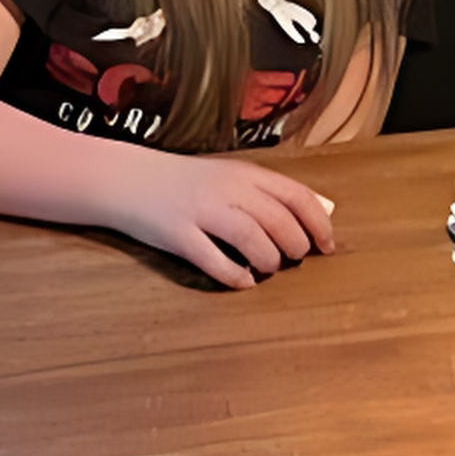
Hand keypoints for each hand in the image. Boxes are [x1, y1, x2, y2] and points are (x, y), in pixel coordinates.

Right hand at [116, 153, 337, 289]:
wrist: (127, 179)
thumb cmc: (187, 182)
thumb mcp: (233, 176)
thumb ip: (275, 193)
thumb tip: (326, 209)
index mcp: (246, 173)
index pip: (297, 197)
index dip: (319, 225)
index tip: (327, 247)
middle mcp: (227, 189)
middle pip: (279, 221)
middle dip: (295, 247)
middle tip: (293, 259)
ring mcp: (201, 212)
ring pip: (252, 239)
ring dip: (268, 261)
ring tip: (267, 268)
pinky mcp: (177, 235)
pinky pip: (214, 261)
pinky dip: (235, 276)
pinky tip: (243, 281)